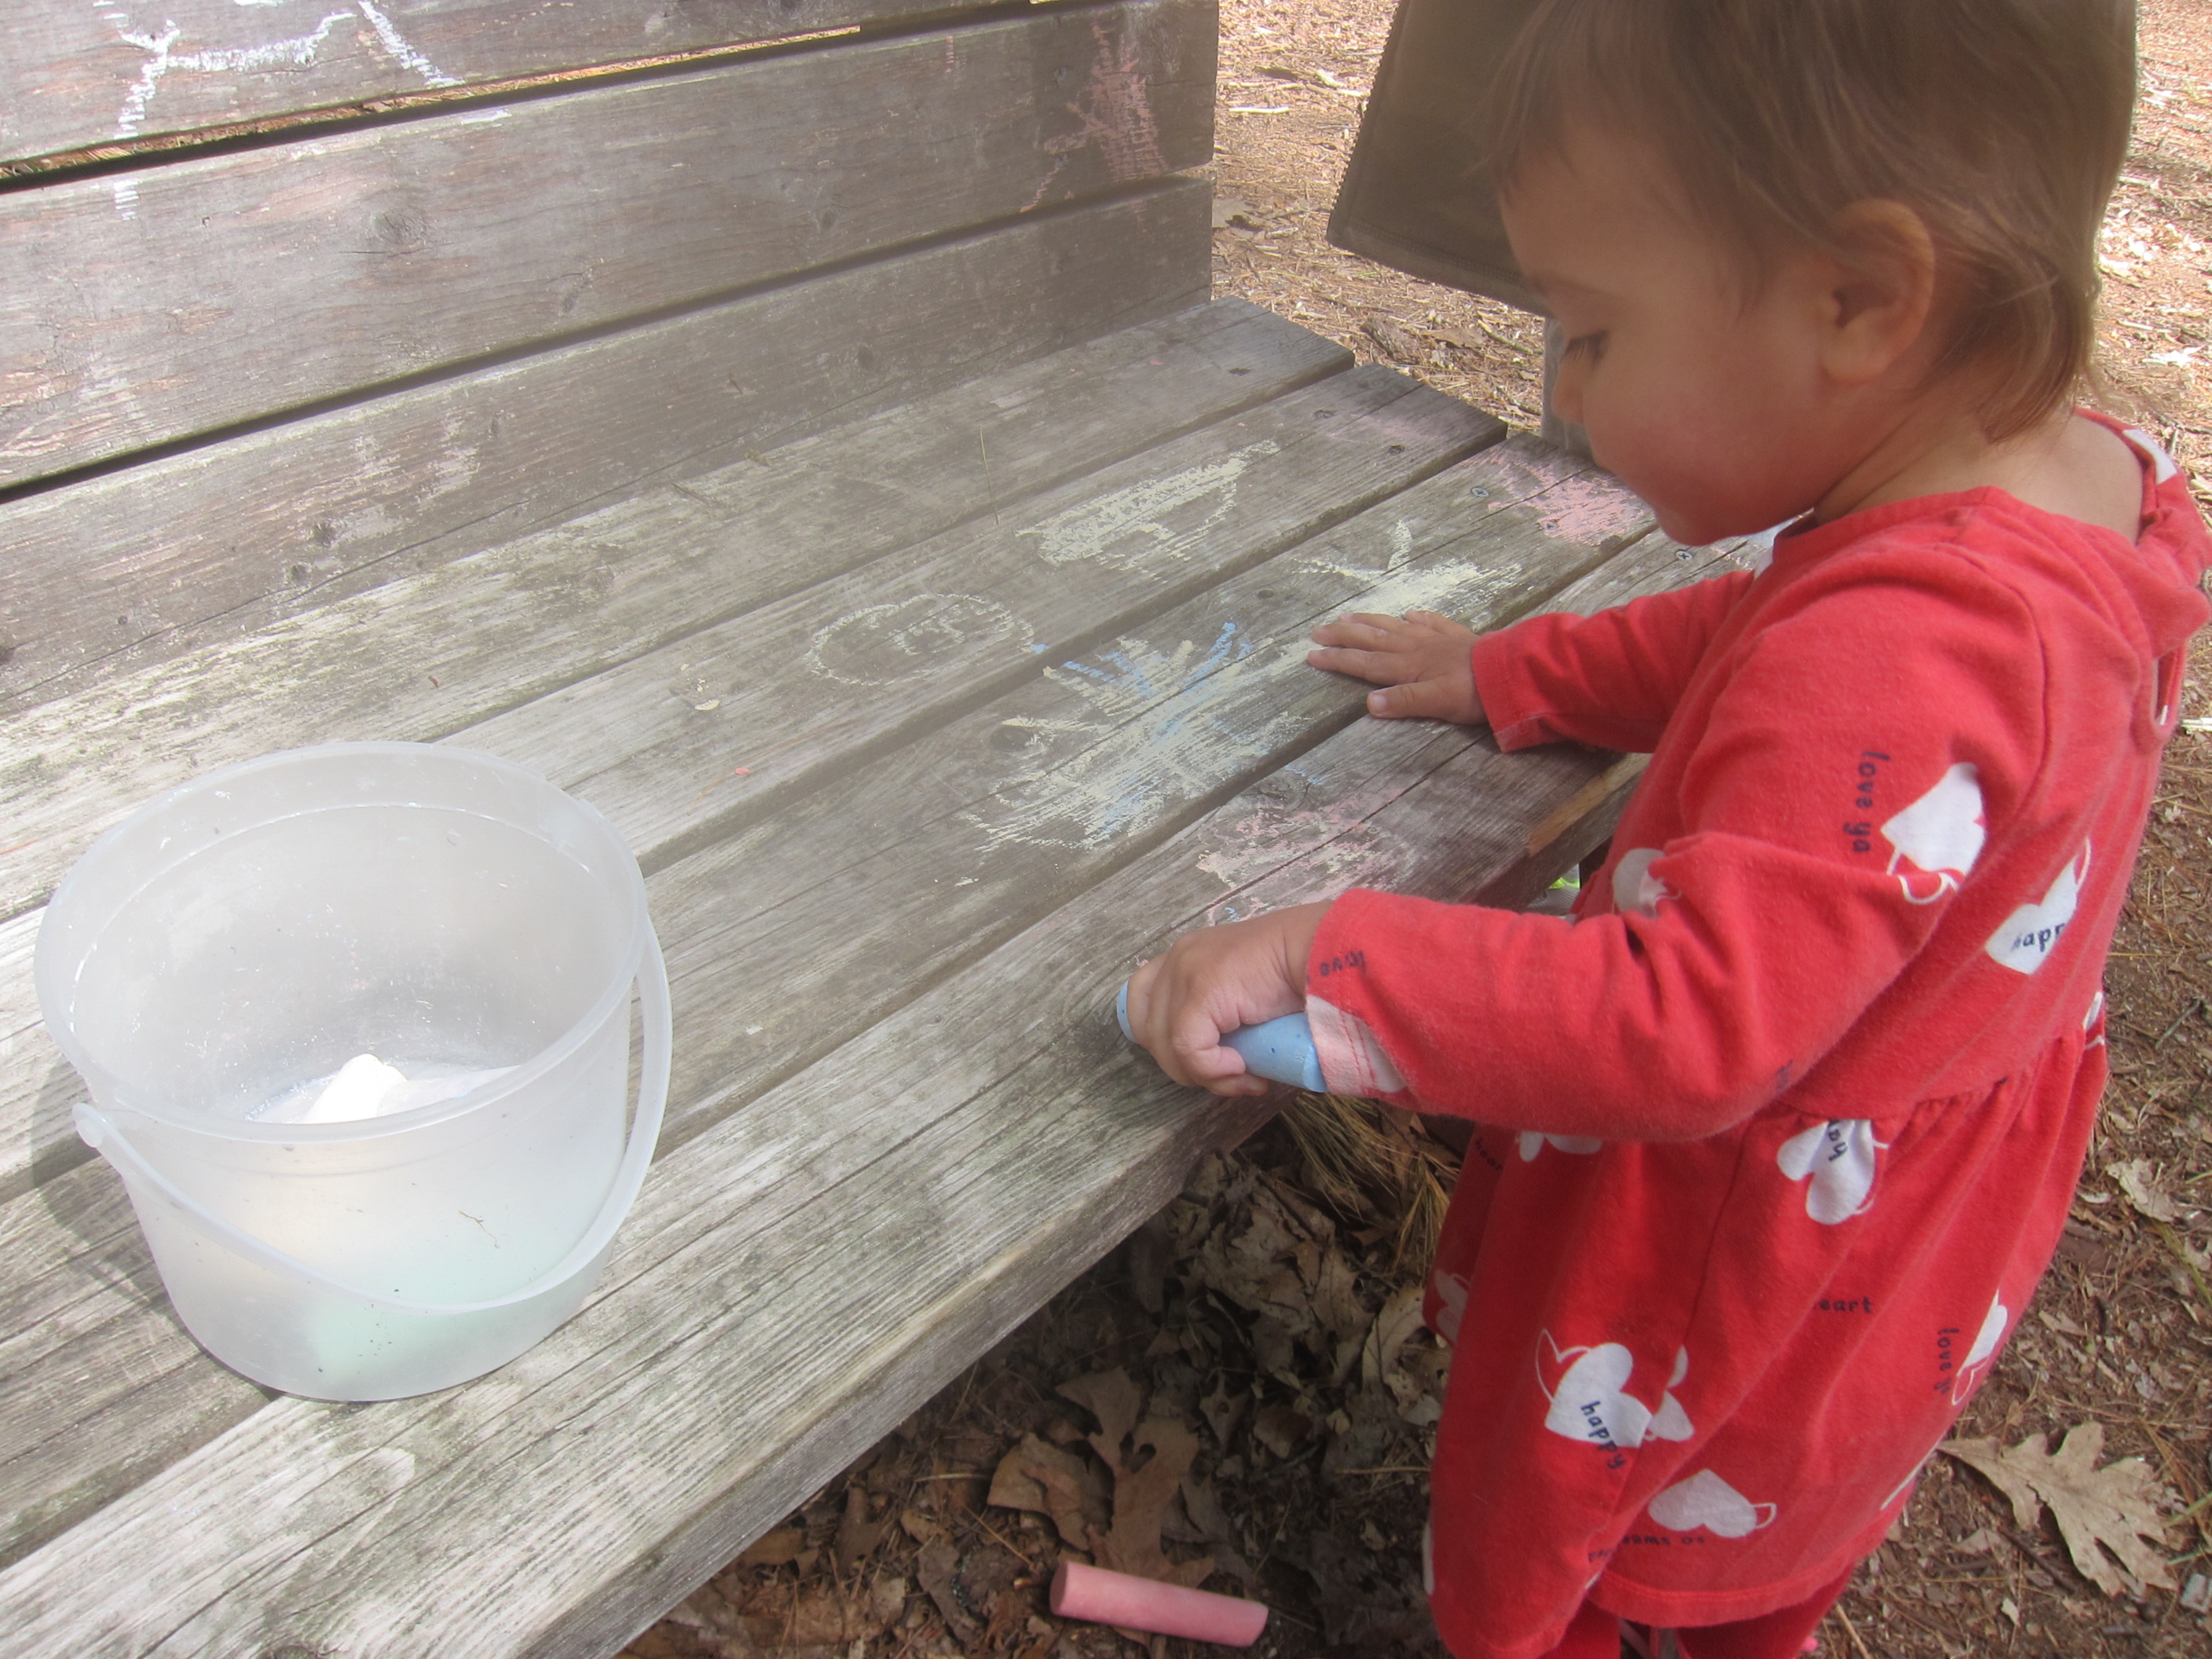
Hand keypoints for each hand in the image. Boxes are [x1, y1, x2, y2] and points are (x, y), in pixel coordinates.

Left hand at [1123, 902, 1329, 1096]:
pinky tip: (1245, 1071)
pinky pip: (1189, 1051)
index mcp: (1185, 956)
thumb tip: (1218, 1062)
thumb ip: (1222, 1017)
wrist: (1324, 950)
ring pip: (1169, 1050)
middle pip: (1148, 1031)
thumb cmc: (1300, 975)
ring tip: (1246, 1077)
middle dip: (1186, 1067)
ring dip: (1208, 1076)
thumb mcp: (1247, 996)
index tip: (1202, 1058)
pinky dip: (1216, 1071)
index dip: (1162, 1041)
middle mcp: (1177, 959)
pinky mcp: (1201, 992)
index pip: (1141, 1003)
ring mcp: (1185, 973)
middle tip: (1232, 1075)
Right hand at [1308, 609, 1486, 723]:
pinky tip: (1409, 613)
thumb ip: (1403, 702)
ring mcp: (1436, 639)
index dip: (1338, 659)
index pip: (1365, 663)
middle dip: (1344, 635)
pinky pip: (1432, 622)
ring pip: (1395, 626)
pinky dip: (1417, 617)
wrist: (1510, 671)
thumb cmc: (1473, 692)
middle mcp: (1416, 648)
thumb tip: (1369, 703)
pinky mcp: (1456, 636)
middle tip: (1319, 630)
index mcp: (1407, 666)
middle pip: (1373, 639)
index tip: (1312, 655)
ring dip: (1370, 621)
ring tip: (1350, 615)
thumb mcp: (1436, 703)